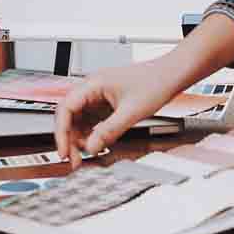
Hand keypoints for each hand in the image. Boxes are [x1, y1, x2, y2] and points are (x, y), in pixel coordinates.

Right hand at [55, 58, 186, 166]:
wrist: (172, 74)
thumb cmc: (156, 82)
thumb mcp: (131, 112)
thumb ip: (109, 131)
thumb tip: (91, 147)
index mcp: (94, 84)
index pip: (66, 108)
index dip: (61, 132)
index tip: (63, 150)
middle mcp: (93, 88)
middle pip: (69, 115)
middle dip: (69, 138)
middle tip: (73, 159)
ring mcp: (99, 96)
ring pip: (79, 119)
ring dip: (79, 138)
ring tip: (84, 155)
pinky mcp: (107, 103)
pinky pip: (92, 120)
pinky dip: (91, 134)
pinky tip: (95, 145)